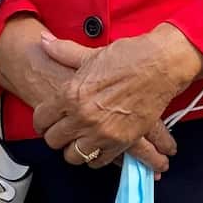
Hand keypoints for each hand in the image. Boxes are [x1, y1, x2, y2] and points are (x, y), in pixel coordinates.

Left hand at [32, 25, 202, 170]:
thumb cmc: (127, 57)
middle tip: (62, 133)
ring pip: (73, 155)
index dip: (41, 122)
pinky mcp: (121, 141)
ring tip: (78, 142)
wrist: (160, 65)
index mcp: (71, 94)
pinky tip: (96, 148)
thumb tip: (44, 41)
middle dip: (56, 137)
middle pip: (54, 140)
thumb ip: (64, 52)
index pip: (41, 119)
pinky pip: (98, 161)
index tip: (46, 123)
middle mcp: (82, 116)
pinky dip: (96, 157)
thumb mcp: (91, 54)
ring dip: (74, 150)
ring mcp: (102, 132)